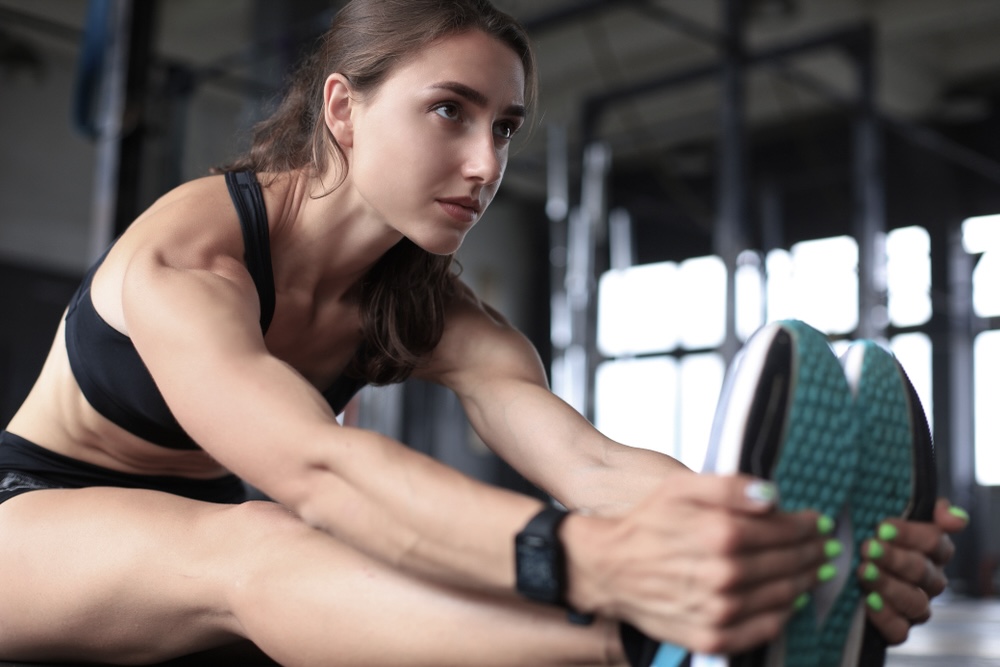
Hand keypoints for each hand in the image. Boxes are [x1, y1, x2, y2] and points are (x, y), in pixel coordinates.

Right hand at [563, 474, 832, 654]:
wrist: (608, 567)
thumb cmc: (645, 523)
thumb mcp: (680, 487)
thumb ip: (729, 486)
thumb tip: (772, 496)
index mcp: (719, 535)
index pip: (782, 530)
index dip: (805, 526)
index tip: (816, 522)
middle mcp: (723, 575)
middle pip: (787, 564)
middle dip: (810, 553)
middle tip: (823, 548)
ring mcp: (718, 610)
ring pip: (781, 597)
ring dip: (803, 583)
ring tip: (812, 571)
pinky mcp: (710, 636)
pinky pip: (762, 630)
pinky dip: (782, 616)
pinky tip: (788, 602)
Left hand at [857, 498, 968, 643]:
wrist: (843, 569)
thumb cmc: (871, 536)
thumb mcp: (890, 517)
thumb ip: (928, 510)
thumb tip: (953, 517)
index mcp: (932, 552)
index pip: (935, 543)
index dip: (910, 535)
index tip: (882, 527)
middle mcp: (929, 581)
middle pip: (922, 571)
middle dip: (894, 558)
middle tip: (868, 548)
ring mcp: (916, 606)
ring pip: (914, 602)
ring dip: (888, 585)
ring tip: (863, 571)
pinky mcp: (898, 628)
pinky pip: (899, 630)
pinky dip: (884, 616)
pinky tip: (866, 600)